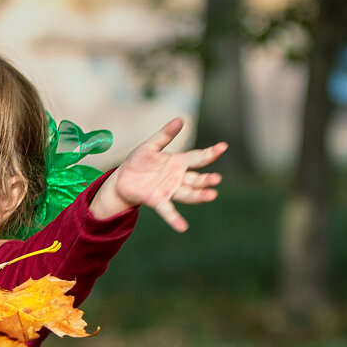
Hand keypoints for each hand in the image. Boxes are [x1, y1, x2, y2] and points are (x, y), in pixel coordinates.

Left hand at [89, 118, 224, 231]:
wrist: (122, 179)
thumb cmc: (138, 161)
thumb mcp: (150, 145)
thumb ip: (165, 135)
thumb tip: (180, 119)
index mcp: (177, 162)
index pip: (198, 157)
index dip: (211, 152)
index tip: (223, 146)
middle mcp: (177, 178)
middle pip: (196, 179)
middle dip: (207, 180)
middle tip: (216, 178)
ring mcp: (169, 190)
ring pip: (188, 193)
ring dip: (199, 195)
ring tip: (211, 195)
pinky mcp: (158, 200)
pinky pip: (168, 210)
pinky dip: (175, 219)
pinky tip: (183, 227)